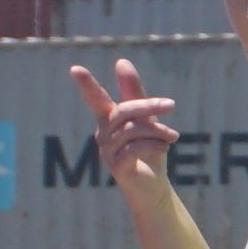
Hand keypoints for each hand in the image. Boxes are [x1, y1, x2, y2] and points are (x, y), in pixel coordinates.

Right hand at [68, 58, 182, 188]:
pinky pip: (135, 148)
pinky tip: (165, 148)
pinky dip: (154, 145)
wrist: (154, 187)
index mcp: (109, 120)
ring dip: (157, 130)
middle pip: (124, 111)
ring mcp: (107, 152)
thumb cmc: (150, 151)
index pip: (96, 99)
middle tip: (171, 105)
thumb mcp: (147, 119)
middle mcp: (103, 134)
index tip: (75, 69)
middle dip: (149, 106)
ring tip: (172, 137)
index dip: (86, 84)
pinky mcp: (116, 167)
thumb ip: (135, 94)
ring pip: (132, 130)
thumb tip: (120, 61)